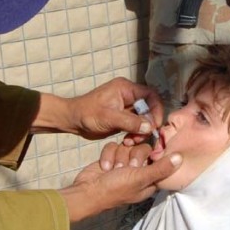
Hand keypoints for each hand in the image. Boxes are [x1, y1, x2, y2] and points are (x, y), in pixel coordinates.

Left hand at [34, 78, 162, 139]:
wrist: (72, 121)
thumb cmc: (86, 114)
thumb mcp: (108, 118)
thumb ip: (130, 122)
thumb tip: (150, 127)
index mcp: (126, 88)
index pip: (151, 95)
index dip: (156, 109)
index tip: (155, 125)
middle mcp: (129, 96)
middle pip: (149, 108)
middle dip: (148, 124)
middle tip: (141, 137)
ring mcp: (126, 107)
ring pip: (144, 119)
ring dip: (141, 131)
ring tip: (131, 141)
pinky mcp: (124, 118)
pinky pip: (136, 125)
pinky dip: (135, 134)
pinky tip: (127, 141)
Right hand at [59, 153, 181, 221]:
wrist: (86, 191)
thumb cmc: (115, 189)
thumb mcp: (140, 179)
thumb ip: (161, 168)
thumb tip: (181, 157)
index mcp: (150, 179)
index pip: (160, 158)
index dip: (154, 154)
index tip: (147, 156)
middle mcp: (139, 170)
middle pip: (143, 149)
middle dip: (132, 156)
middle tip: (126, 167)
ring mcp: (124, 163)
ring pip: (128, 146)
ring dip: (118, 156)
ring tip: (112, 169)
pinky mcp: (111, 156)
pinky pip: (114, 145)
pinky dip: (108, 155)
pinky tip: (104, 166)